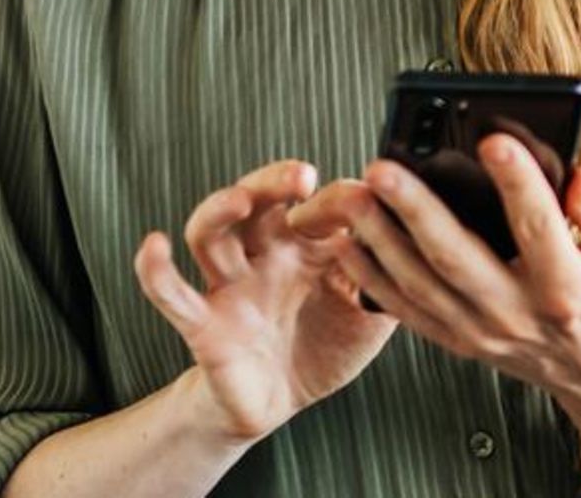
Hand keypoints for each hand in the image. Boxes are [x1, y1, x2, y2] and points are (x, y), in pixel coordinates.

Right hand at [132, 158, 397, 444]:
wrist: (277, 405)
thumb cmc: (321, 346)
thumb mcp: (370, 314)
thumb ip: (391, 278)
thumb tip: (426, 239)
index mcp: (306, 245)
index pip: (316, 206)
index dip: (335, 199)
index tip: (364, 197)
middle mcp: (265, 253)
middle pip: (260, 200)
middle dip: (276, 180)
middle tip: (303, 176)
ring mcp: (231, 283)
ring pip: (213, 232)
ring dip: (221, 208)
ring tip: (238, 199)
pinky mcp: (204, 322)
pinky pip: (172, 294)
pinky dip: (156, 271)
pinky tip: (154, 247)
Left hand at [285, 136, 580, 412]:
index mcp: (568, 288)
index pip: (538, 227)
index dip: (517, 182)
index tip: (493, 141)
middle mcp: (518, 314)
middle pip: (458, 258)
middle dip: (415, 210)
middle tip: (384, 168)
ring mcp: (482, 332)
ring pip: (420, 284)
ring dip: (380, 238)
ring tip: (355, 195)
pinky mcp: (458, 340)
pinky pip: (407, 309)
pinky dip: (372, 276)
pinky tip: (349, 240)